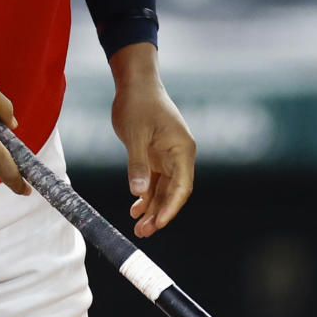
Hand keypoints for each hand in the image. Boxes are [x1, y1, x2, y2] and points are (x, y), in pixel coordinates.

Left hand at [110, 45, 194, 237]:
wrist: (135, 83)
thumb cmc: (138, 103)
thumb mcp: (135, 135)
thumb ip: (137, 164)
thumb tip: (138, 193)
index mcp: (182, 149)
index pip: (182, 186)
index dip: (171, 207)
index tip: (159, 223)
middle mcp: (178, 156)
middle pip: (173, 192)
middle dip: (160, 213)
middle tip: (143, 232)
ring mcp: (167, 157)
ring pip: (162, 189)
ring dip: (151, 208)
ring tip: (138, 228)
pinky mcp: (155, 156)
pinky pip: (153, 181)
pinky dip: (145, 195)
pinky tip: (135, 209)